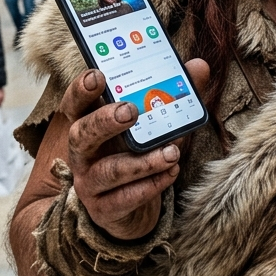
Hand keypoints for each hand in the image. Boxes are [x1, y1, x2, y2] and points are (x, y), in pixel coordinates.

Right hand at [63, 59, 209, 240]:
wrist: (130, 207)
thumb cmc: (137, 153)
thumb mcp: (154, 123)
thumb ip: (172, 95)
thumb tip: (199, 66)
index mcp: (89, 123)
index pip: (76, 104)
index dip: (81, 89)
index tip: (97, 75)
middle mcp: (82, 152)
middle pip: (81, 134)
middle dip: (104, 121)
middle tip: (130, 111)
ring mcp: (89, 182)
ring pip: (108, 171)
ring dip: (141, 162)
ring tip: (172, 153)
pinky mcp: (104, 209)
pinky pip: (124, 198)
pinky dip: (150, 186)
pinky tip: (172, 173)